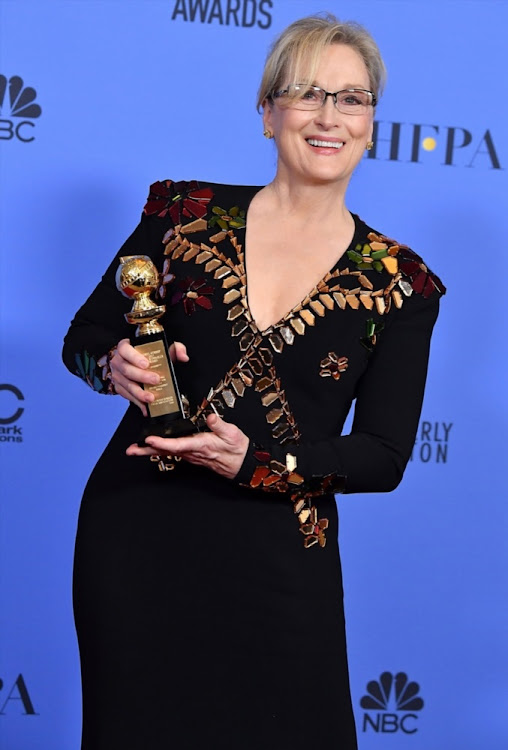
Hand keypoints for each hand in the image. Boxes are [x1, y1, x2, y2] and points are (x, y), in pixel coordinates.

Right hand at [110, 338, 188, 415]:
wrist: (132, 362)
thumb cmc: (147, 353)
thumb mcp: (161, 346)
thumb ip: (174, 348)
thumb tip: (183, 356)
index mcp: (125, 348)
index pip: (125, 350)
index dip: (135, 357)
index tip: (146, 364)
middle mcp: (118, 362)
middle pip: (127, 370)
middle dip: (142, 377)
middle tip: (155, 380)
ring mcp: (117, 376)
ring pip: (127, 385)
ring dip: (139, 393)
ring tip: (151, 398)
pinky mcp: (119, 388)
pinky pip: (128, 396)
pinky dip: (138, 403)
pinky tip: (146, 407)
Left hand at [126, 413, 248, 479]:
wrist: (242, 463)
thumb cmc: (237, 448)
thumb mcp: (232, 433)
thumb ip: (219, 425)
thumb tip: (210, 416)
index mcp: (201, 445)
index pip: (177, 445)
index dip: (162, 443)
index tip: (149, 440)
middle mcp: (192, 452)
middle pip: (166, 452)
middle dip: (147, 451)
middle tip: (131, 450)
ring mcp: (191, 455)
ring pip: (167, 453)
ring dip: (150, 451)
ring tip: (135, 449)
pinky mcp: (192, 455)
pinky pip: (173, 453)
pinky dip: (160, 451)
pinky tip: (152, 449)